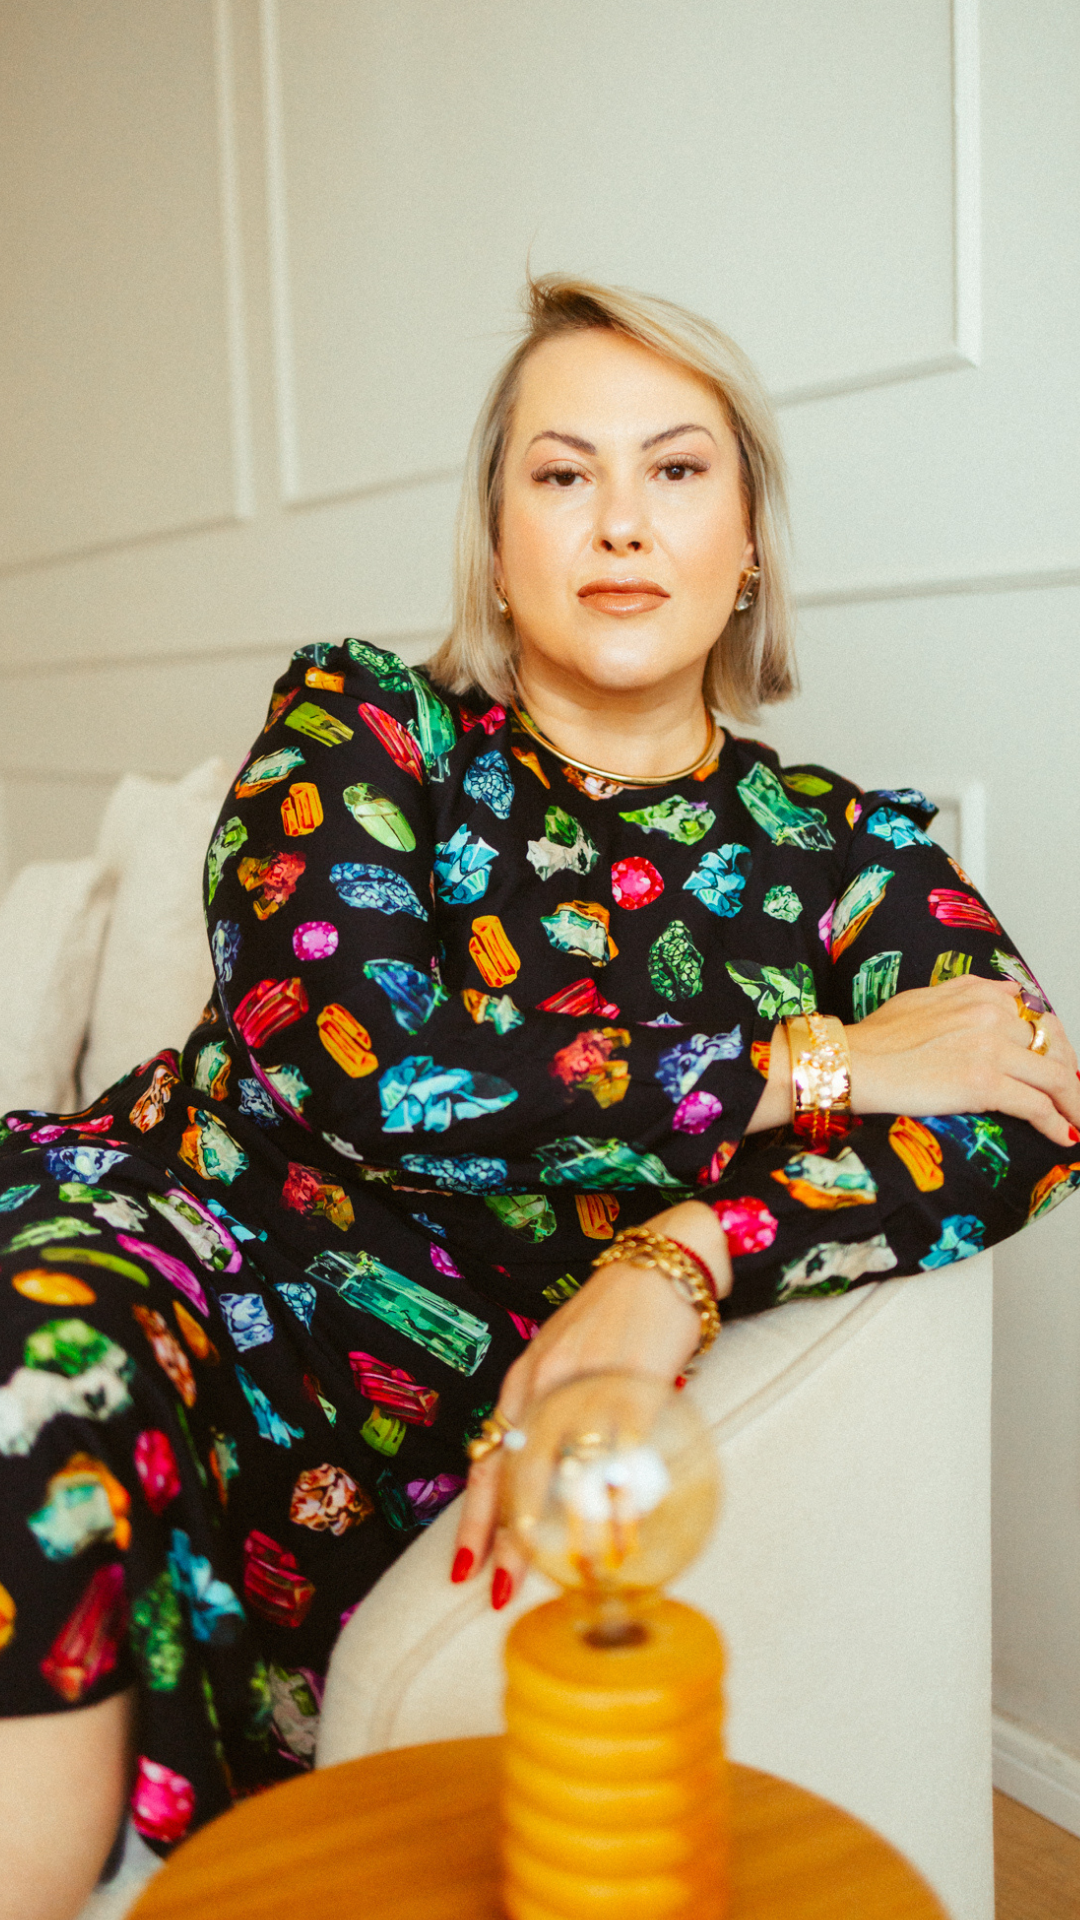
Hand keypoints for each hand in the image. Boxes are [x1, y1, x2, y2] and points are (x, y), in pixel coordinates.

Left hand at [449, 1200, 730, 1608]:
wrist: (662, 1262)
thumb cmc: (615, 1314)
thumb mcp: (564, 1355)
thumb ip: (547, 1404)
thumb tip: (539, 1469)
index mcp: (524, 1379)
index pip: (489, 1458)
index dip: (475, 1518)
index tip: (464, 1567)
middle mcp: (547, 1385)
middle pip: (519, 1476)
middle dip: (510, 1541)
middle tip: (503, 1592)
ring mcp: (589, 1386)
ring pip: (565, 1473)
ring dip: (565, 1532)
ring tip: (567, 1577)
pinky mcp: (635, 1386)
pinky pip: (621, 1456)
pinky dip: (619, 1502)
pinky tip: (623, 1536)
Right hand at [846, 977, 1079, 1148]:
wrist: (852, 1062)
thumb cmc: (877, 1037)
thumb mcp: (925, 996)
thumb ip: (970, 991)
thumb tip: (1008, 994)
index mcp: (981, 995)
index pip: (1038, 1018)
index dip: (1056, 1046)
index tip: (1060, 1064)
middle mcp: (992, 1016)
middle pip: (1053, 1048)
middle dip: (1070, 1076)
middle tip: (1074, 1099)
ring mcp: (990, 1049)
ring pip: (1055, 1078)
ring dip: (1074, 1103)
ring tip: (1078, 1121)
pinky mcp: (983, 1083)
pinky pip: (1036, 1106)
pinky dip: (1056, 1124)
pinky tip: (1064, 1136)